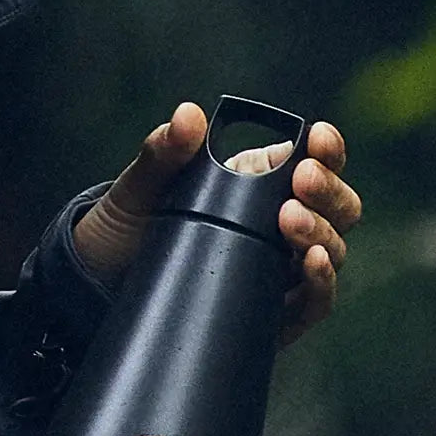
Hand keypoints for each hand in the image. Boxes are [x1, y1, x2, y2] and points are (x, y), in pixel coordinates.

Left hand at [72, 102, 362, 345]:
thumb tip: (188, 116)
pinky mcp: (273, 319)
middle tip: (302, 182)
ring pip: (332, 253)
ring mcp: (280, 275)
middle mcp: (280, 230)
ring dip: (322, 233)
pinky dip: (322, 284)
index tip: (317, 139)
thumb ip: (162, 153)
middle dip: (329, 193)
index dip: (328, 150)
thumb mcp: (137, 191)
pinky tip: (312, 263)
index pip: (314, 163)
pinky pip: (314, 304)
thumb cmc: (124, 233)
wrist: (98, 296)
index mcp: (260, 187)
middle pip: (338, 210)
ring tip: (291, 220)